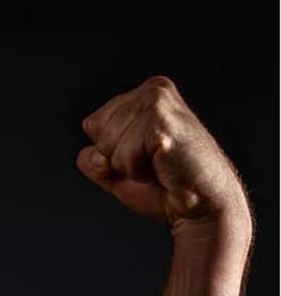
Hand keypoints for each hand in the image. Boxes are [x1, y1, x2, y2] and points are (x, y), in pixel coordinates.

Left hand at [77, 76, 249, 229]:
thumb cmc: (168, 186)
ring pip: (106, 144)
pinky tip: (163, 169)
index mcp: (145, 94)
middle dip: (118, 157)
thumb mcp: (119, 169)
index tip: (144, 157)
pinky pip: (121, 156)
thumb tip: (93, 154)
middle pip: (96, 132)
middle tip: (153, 163)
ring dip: (128, 165)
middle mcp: (153, 91)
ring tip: (159, 165)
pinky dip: (136, 172)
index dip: (111, 151)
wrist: (203, 205)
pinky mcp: (161, 124)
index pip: (92, 124)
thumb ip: (94, 158)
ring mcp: (158, 104)